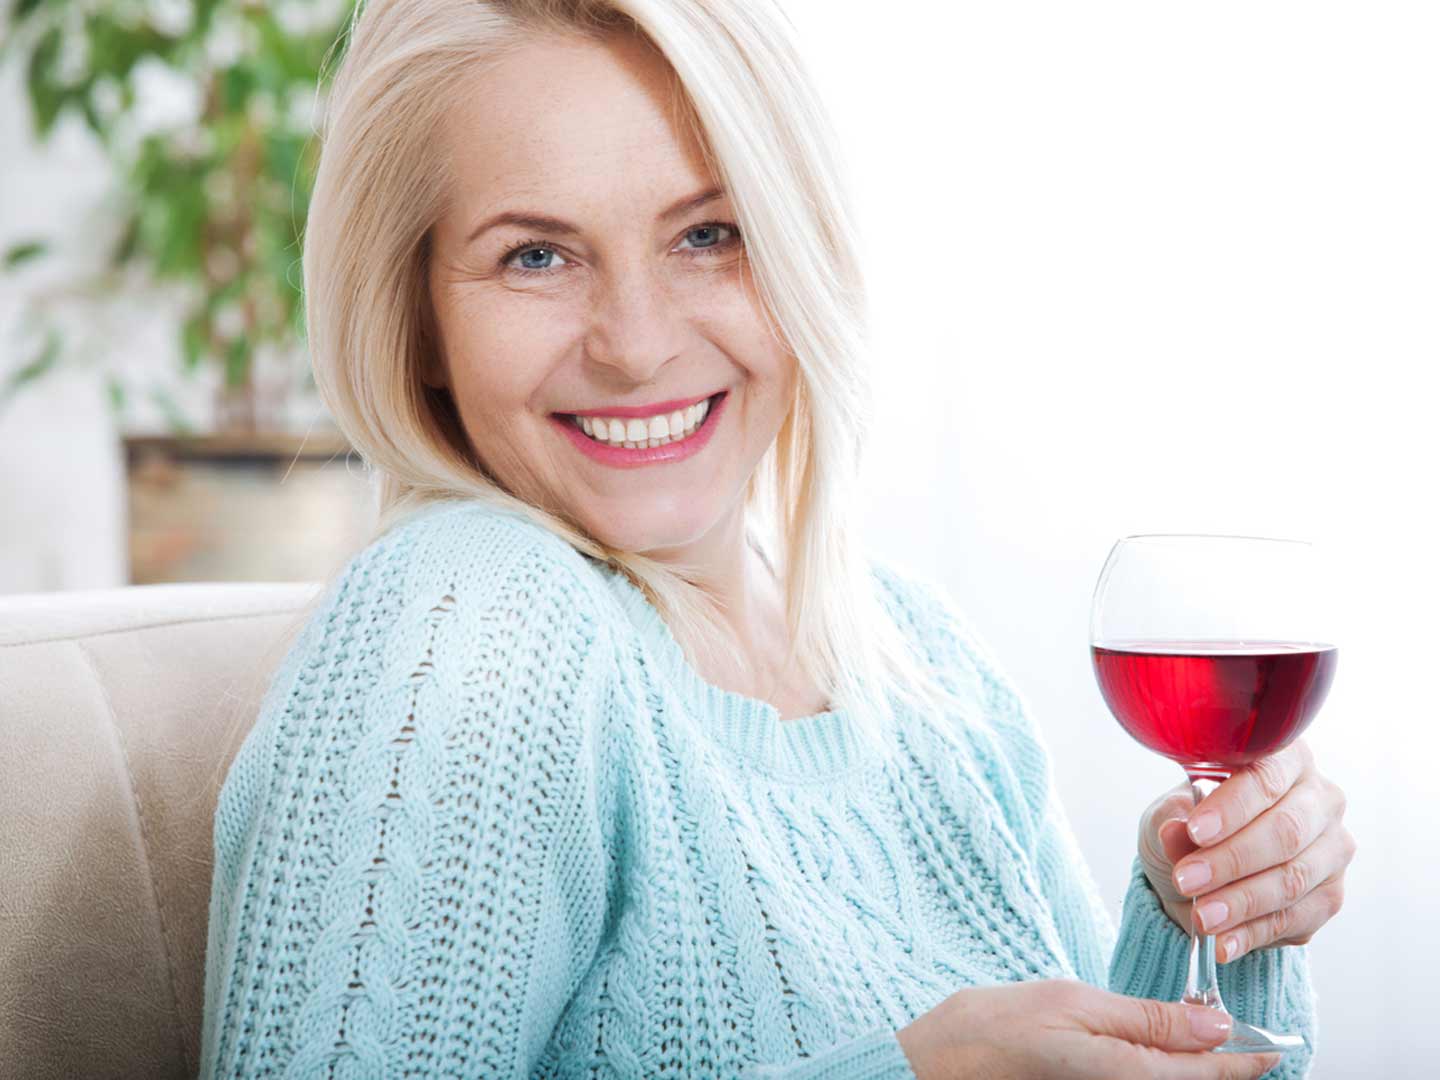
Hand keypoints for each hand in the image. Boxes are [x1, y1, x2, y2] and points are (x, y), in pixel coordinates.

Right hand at [895, 979, 1281, 1078]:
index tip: (1280, 1044)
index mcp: (1130, 1076)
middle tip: (1247, 1039)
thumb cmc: (993, 1030)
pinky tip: (1160, 1050)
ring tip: (1205, 1038)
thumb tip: (1215, 1025)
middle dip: (1226, 1066)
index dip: (1253, 1058)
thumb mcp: (1074, 1004)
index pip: (1215, 1074)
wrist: (935, 1067)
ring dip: (1192, 1067)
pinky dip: (1163, 1069)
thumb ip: (1147, 1019)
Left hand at [1138, 737, 1355, 961]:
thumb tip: (1175, 830)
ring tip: (1201, 918)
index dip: (1232, 806)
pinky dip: (1253, 933)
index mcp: (1285, 759)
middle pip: (1285, 832)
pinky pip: (1296, 918)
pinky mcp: (1331, 895)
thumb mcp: (1169, 815)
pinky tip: (1222, 944)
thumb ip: (1173, 820)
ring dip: (1241, 902)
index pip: (1265, 777)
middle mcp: (1320, 799)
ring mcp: (1333, 849)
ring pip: (1293, 879)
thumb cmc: (1191, 825)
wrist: (1204, 868)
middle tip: (1187, 880)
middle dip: (1231, 861)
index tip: (1196, 831)